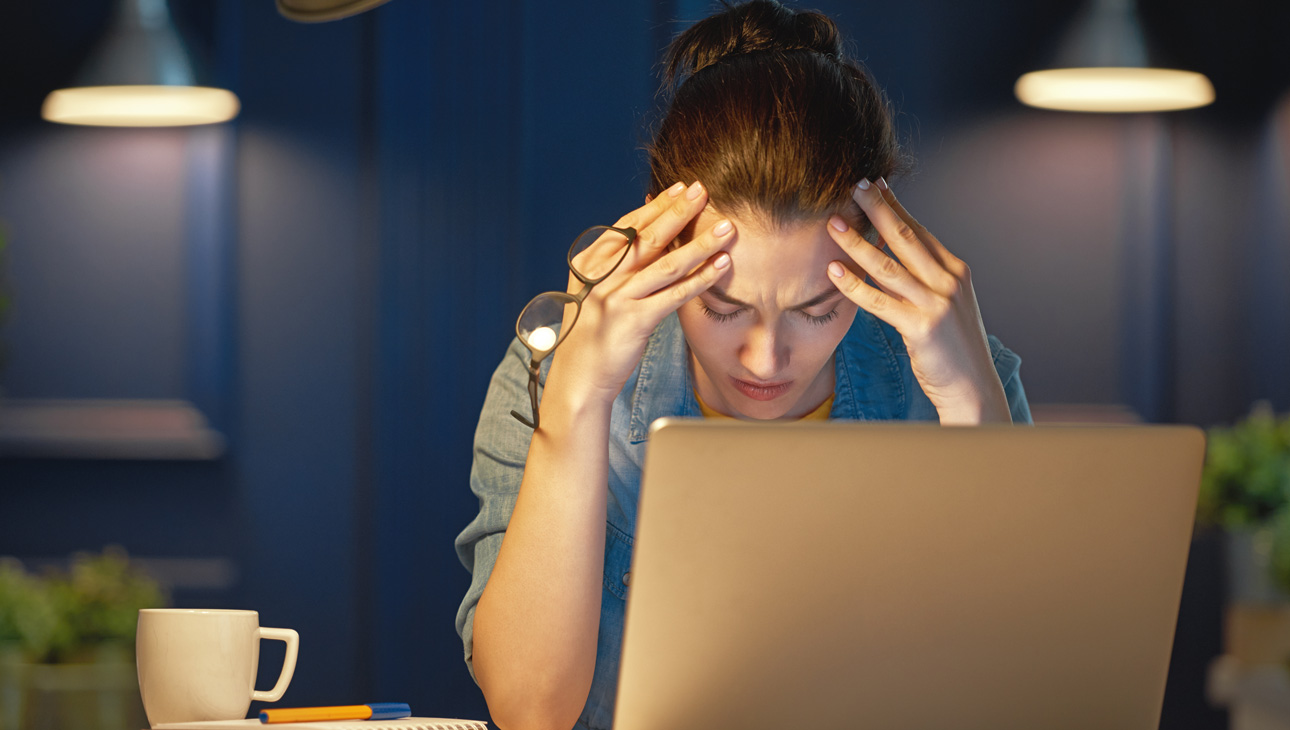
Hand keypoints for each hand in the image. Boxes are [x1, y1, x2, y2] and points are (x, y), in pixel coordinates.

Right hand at [548, 180, 734, 407]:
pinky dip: (700, 279)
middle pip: (647, 237)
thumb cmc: (593, 334)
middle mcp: (601, 277)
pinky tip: (720, 266)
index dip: (657, 206)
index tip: (681, 188)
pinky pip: (673, 296)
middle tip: (705, 190)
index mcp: (589, 263)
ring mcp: (616, 298)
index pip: (627, 226)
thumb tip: (647, 229)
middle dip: (679, 211)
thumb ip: (617, 263)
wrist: (580, 378)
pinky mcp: (633, 321)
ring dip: (700, 243)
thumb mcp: (597, 291)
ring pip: (666, 264)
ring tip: (726, 228)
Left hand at [824, 178, 1010, 424]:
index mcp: (954, 271)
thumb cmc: (951, 349)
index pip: (919, 230)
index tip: (873, 184)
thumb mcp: (939, 306)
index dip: (895, 206)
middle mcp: (949, 281)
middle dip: (877, 209)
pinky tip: (834, 271)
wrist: (973, 388)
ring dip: (857, 242)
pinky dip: (854, 284)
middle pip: (906, 237)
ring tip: (832, 223)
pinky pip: (880, 301)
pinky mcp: (922, 327)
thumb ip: (916, 282)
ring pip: (889, 265)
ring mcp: (937, 303)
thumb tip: (881, 260)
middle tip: (853, 185)